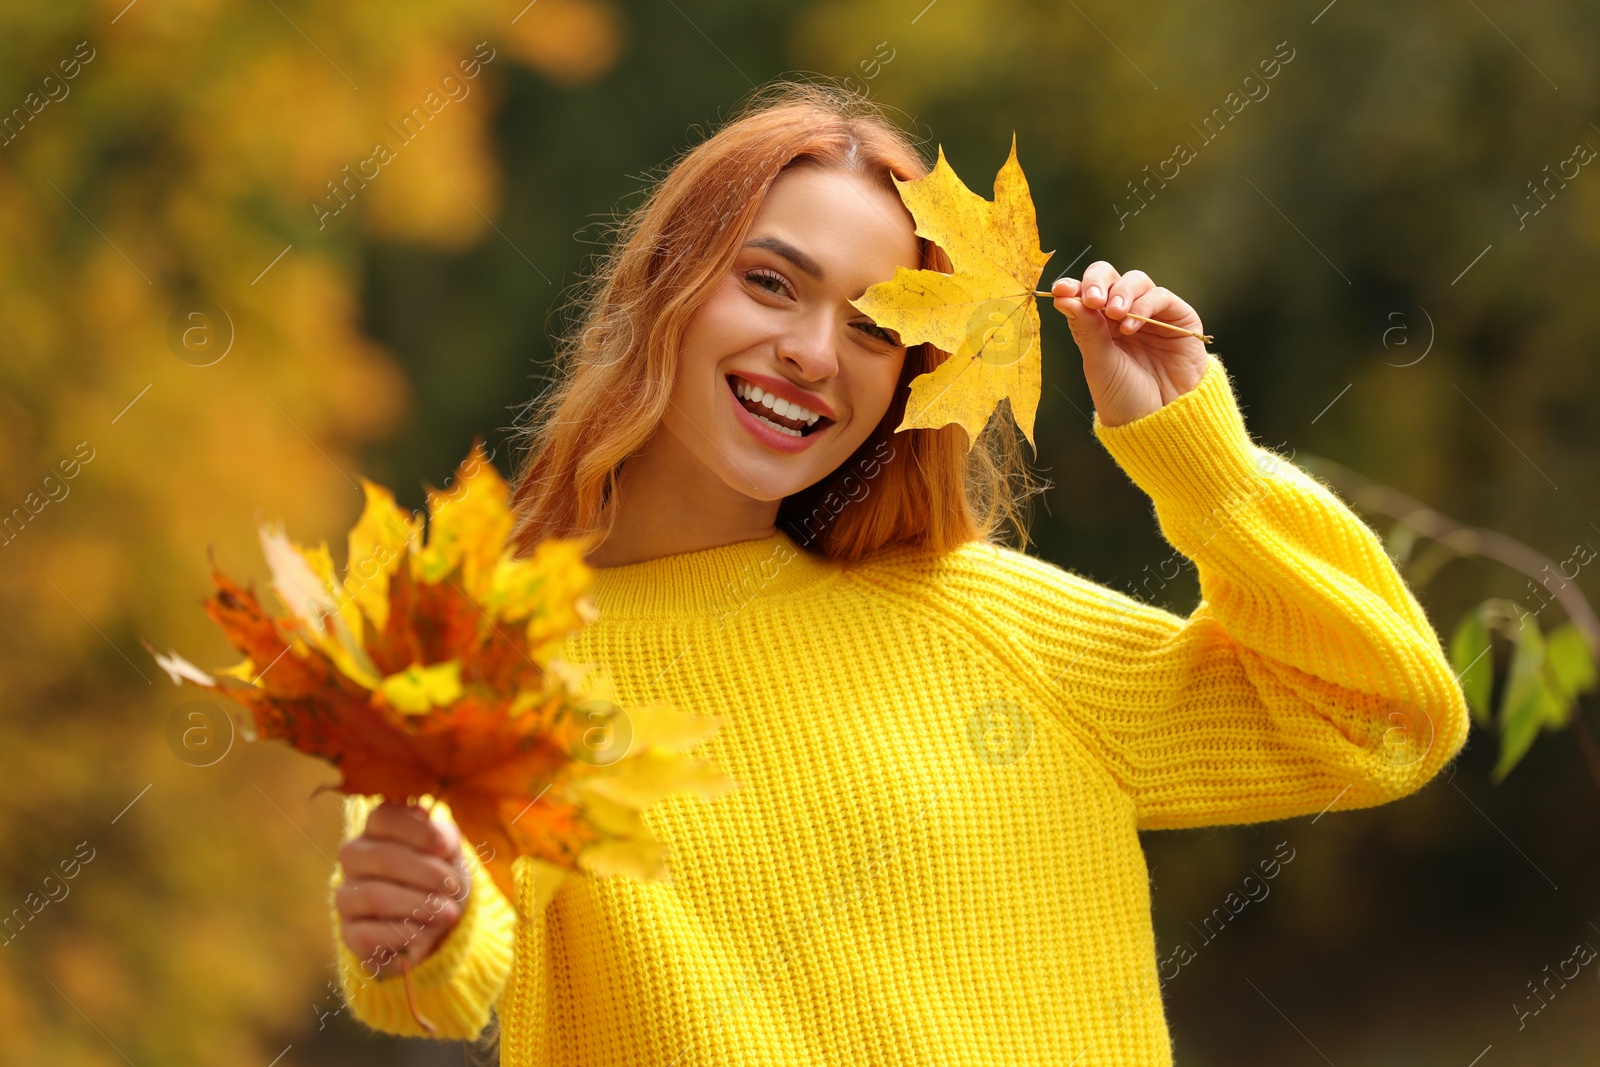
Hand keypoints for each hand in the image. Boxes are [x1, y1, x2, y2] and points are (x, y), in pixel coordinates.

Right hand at [336, 801, 471, 978]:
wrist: (437, 919)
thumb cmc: (441, 873)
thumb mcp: (449, 850)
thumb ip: (444, 838)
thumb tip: (441, 843)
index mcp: (377, 829)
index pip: (384, 817)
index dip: (417, 830)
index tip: (446, 848)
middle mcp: (354, 858)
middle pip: (382, 857)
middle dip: (425, 872)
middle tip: (452, 886)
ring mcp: (347, 895)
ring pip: (374, 896)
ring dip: (418, 905)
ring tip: (448, 913)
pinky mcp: (349, 932)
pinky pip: (367, 935)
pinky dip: (402, 934)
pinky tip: (424, 934)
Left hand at [1050, 262, 1209, 426]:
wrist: (1160, 422)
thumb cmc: (1125, 398)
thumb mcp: (1099, 363)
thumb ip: (1085, 328)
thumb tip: (1062, 296)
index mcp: (1099, 325)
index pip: (1085, 293)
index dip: (1074, 286)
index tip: (1061, 290)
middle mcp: (1124, 315)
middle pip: (1110, 277)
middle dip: (1098, 282)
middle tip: (1092, 300)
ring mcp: (1152, 315)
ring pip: (1136, 281)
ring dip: (1122, 293)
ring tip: (1114, 314)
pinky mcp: (1179, 318)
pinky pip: (1161, 296)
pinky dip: (1144, 305)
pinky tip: (1131, 326)